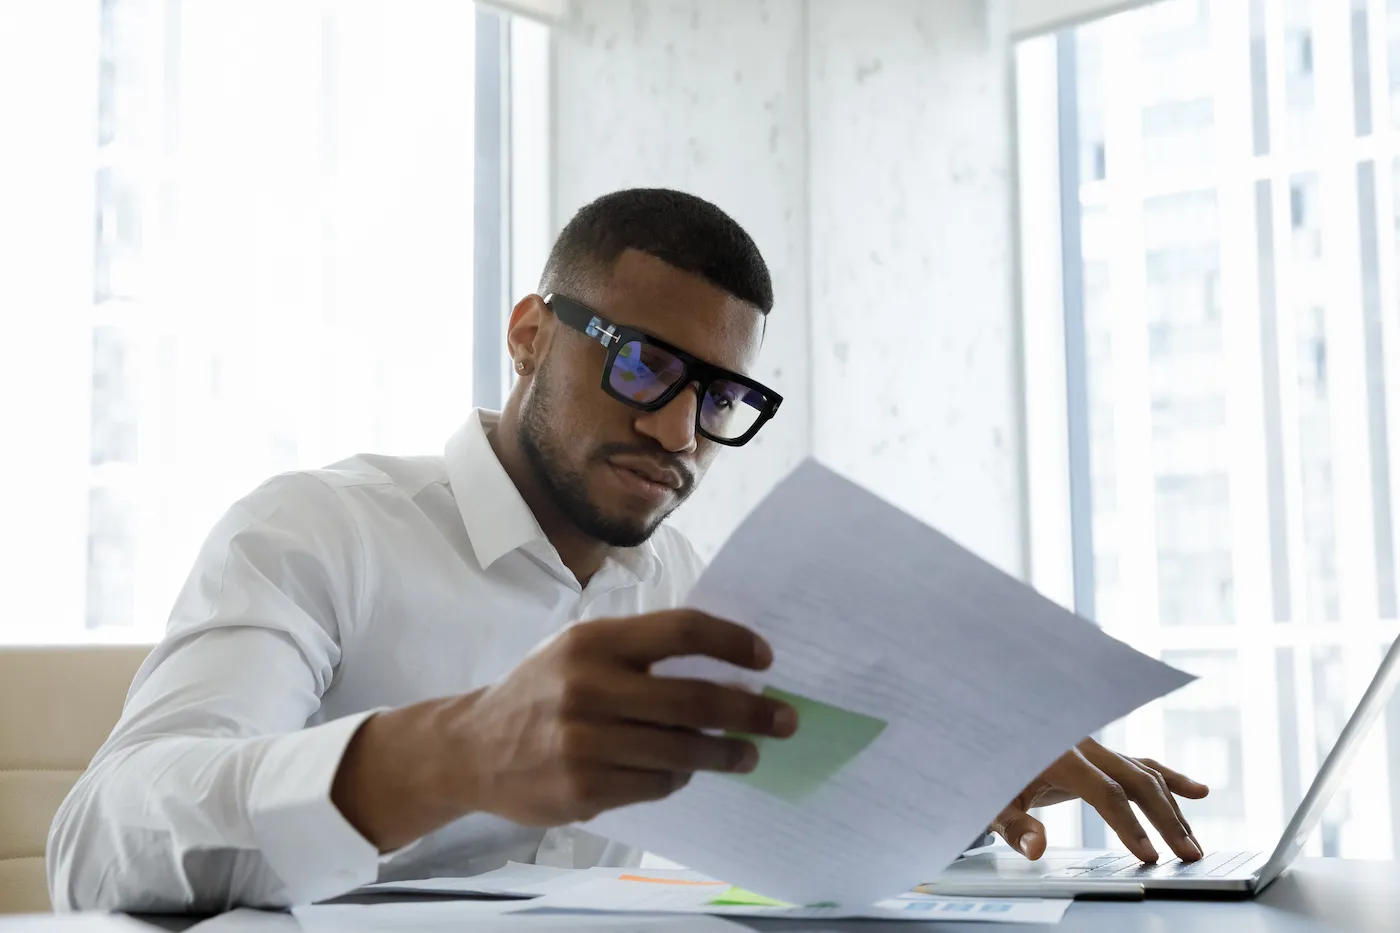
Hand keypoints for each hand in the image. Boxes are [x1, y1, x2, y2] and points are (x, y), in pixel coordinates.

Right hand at [450, 609, 797, 825]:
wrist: (472, 748)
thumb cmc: (541, 692)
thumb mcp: (579, 651)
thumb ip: (640, 653)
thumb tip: (723, 666)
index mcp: (594, 642)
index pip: (681, 632)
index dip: (731, 642)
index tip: (765, 658)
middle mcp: (588, 688)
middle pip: (693, 699)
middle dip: (750, 711)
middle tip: (784, 719)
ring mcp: (584, 742)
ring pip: (682, 750)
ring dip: (726, 753)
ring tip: (748, 754)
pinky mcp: (583, 788)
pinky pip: (656, 785)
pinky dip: (679, 779)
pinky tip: (685, 772)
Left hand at [991, 738, 1209, 863]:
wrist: (988, 735)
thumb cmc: (988, 771)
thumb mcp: (992, 801)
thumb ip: (1014, 826)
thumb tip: (1037, 850)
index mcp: (1059, 754)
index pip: (1105, 792)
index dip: (1129, 825)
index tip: (1149, 856)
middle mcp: (1083, 744)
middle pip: (1137, 779)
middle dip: (1167, 819)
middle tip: (1189, 856)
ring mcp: (1094, 747)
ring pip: (1144, 773)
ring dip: (1172, 808)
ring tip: (1193, 845)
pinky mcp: (1099, 755)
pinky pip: (1140, 763)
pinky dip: (1169, 777)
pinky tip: (1199, 792)